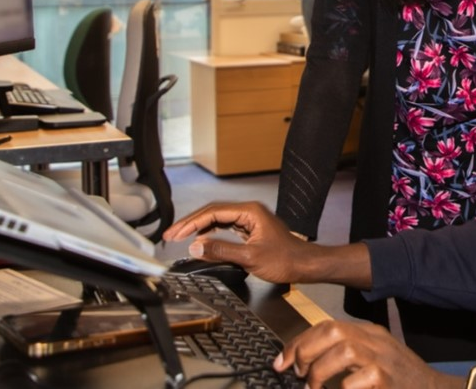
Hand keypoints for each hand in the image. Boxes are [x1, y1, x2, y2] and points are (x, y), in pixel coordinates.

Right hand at [162, 201, 318, 284]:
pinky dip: (210, 233)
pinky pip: (225, 228)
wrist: (304, 265)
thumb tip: (196, 246)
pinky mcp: (250, 230)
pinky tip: (201, 240)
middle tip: (171, 235)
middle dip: (190, 223)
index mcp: (250, 212)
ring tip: (180, 237)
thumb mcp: (250, 258)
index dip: (190, 222)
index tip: (175, 233)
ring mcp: (250, 220)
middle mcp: (249, 212)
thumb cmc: (285, 260)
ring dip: (199, 228)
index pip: (212, 212)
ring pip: (217, 220)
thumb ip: (221, 251)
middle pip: (212, 213)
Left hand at [274, 320, 463, 388]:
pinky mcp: (386, 379)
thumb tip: (304, 361)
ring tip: (316, 386)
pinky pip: (356, 381)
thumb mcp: (373, 359)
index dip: (300, 342)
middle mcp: (375, 341)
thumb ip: (345, 356)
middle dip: (306, 350)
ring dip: (320, 370)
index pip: (327, 326)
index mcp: (368, 333)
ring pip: (343, 350)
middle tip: (299, 373)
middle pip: (332, 330)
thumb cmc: (399, 380)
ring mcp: (383, 359)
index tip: (283, 361)